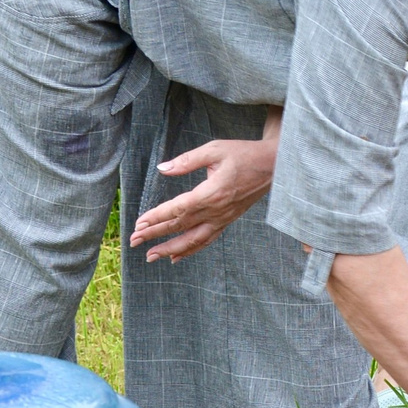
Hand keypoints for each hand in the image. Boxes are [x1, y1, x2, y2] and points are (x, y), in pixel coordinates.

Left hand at [131, 123, 278, 260]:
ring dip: (171, 249)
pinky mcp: (228, 220)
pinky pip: (207, 240)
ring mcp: (223, 219)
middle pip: (180, 227)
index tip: (138, 224)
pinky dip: (191, 250)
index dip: (156, 218)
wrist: (274, 165)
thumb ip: (186, 161)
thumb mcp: (215, 150)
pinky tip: (177, 257)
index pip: (177, 210)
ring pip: (193, 240)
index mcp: (212, 193)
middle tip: (133, 242)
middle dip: (155, 235)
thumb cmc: (244, 154)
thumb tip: (163, 168)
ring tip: (151, 256)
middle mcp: (217, 211)